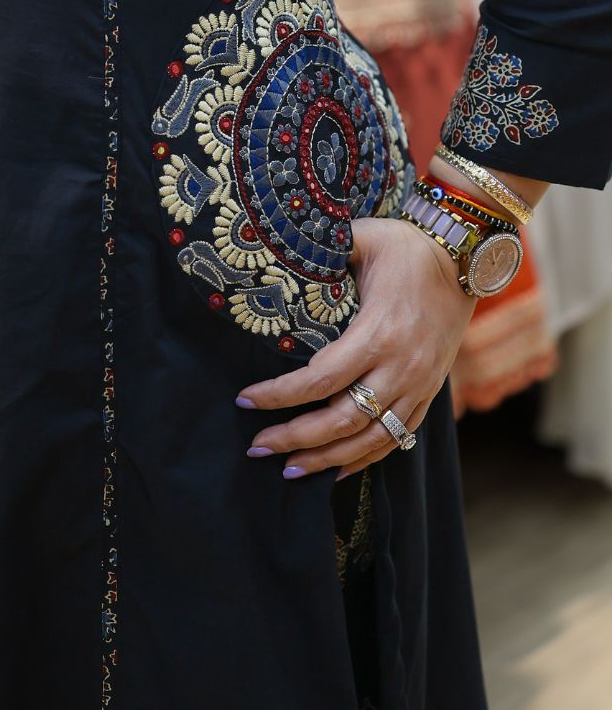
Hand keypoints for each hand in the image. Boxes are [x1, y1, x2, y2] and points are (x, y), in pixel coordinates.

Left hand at [235, 215, 475, 479]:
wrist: (465, 261)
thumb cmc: (407, 248)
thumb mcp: (365, 238)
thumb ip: (323, 246)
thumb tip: (279, 242)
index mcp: (379, 332)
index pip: (321, 379)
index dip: (280, 396)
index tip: (246, 400)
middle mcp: (401, 367)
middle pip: (342, 420)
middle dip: (295, 438)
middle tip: (257, 447)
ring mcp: (418, 386)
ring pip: (369, 439)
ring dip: (326, 459)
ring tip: (289, 469)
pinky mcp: (429, 394)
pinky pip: (396, 438)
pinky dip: (365, 458)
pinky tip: (336, 470)